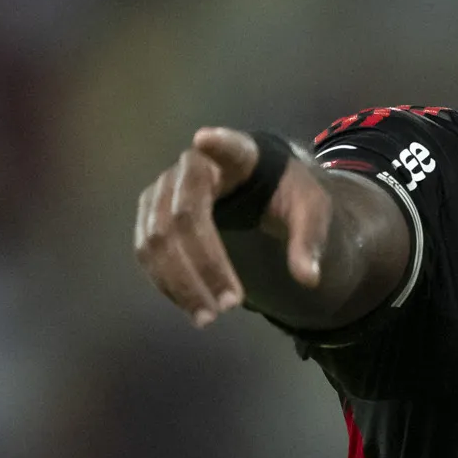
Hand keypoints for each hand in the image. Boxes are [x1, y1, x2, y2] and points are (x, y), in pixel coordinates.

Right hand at [133, 126, 330, 326]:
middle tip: (231, 306)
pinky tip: (190, 306)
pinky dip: (165, 281)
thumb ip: (310, 239)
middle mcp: (192, 166)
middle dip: (204, 265)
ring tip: (208, 318)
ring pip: (155, 237)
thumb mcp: (311, 211)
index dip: (217, 145)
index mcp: (239, 155)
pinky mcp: (150, 212)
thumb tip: (309, 278)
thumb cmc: (286, 192)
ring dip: (179, 281)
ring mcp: (164, 188)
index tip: (204, 139)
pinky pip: (146, 250)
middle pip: (183, 215)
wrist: (258, 184)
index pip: (228, 147)